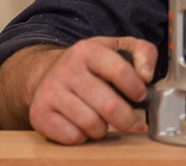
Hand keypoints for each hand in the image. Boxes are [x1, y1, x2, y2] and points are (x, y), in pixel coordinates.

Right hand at [27, 36, 156, 144]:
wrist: (46, 72)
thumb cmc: (90, 65)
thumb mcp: (118, 47)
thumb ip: (143, 52)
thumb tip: (147, 75)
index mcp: (88, 50)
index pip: (120, 71)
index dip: (136, 89)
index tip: (140, 95)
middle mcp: (66, 69)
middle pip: (108, 106)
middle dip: (126, 118)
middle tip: (128, 118)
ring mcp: (50, 91)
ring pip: (91, 124)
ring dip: (104, 129)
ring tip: (104, 120)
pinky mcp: (39, 113)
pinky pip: (72, 137)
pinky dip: (83, 136)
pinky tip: (83, 125)